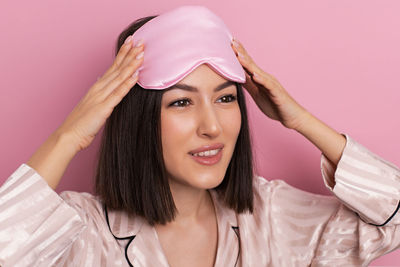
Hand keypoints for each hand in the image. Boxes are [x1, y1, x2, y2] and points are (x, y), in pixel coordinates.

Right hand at [55, 36, 144, 151]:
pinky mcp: (104, 107)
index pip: (113, 67)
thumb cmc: (81, 122)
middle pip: (117, 68)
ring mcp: (101, 97)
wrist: (69, 135)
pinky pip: (118, 93)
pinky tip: (136, 75)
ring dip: (131, 64)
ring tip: (141, 53)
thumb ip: (99, 92)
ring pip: (119, 77)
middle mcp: (99, 88)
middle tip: (141, 41)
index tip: (132, 42)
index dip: (123, 54)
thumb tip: (102, 79)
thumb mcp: (91, 103)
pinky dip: (128, 83)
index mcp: (97, 87)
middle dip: (130, 54)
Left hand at [230, 38, 310, 129]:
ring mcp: (272, 84)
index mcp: (259, 78)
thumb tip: (234, 77)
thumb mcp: (256, 93)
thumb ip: (247, 84)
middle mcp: (265, 78)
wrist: (291, 116)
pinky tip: (255, 76)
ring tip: (239, 55)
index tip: (228, 43)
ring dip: (248, 63)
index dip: (238, 54)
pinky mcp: (277, 93)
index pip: (247, 64)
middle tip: (232, 41)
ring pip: (258, 72)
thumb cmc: (274, 104)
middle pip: (251, 64)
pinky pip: (269, 86)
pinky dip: (262, 80)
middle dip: (241, 53)